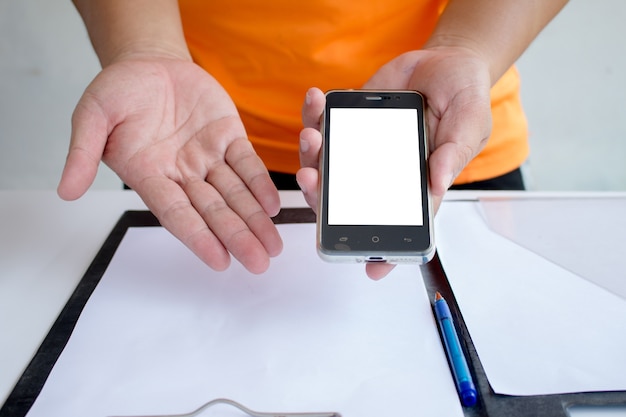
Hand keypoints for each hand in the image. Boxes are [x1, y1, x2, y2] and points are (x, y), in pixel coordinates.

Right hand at [58, 57, 282, 273]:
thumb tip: (66, 191)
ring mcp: (207, 157)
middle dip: (236, 236)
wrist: (149, 62)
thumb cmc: (119, 91)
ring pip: (234, 193)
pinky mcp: (228, 137)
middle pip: (212, 210)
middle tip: (259, 263)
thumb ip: (82, 152)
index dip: (197, 236)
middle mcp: (181, 173)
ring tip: (272, 246)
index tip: (219, 261)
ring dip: (254, 219)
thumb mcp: (93, 115)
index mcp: (149, 174)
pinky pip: (247, 164)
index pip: (175, 212)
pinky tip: (273, 206)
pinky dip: (260, 184)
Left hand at [298, 47, 491, 278]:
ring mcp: (362, 148)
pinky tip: (316, 98)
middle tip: (313, 178)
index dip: (385, 251)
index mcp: (414, 183)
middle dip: (323, 193)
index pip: (397, 222)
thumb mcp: (470, 123)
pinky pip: (325, 124)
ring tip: (312, 133)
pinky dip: (315, 114)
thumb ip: (454, 153)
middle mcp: (383, 172)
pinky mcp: (350, 122)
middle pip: (346, 197)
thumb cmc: (463, 98)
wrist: (445, 61)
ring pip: (327, 163)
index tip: (369, 268)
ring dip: (312, 154)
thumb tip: (435, 183)